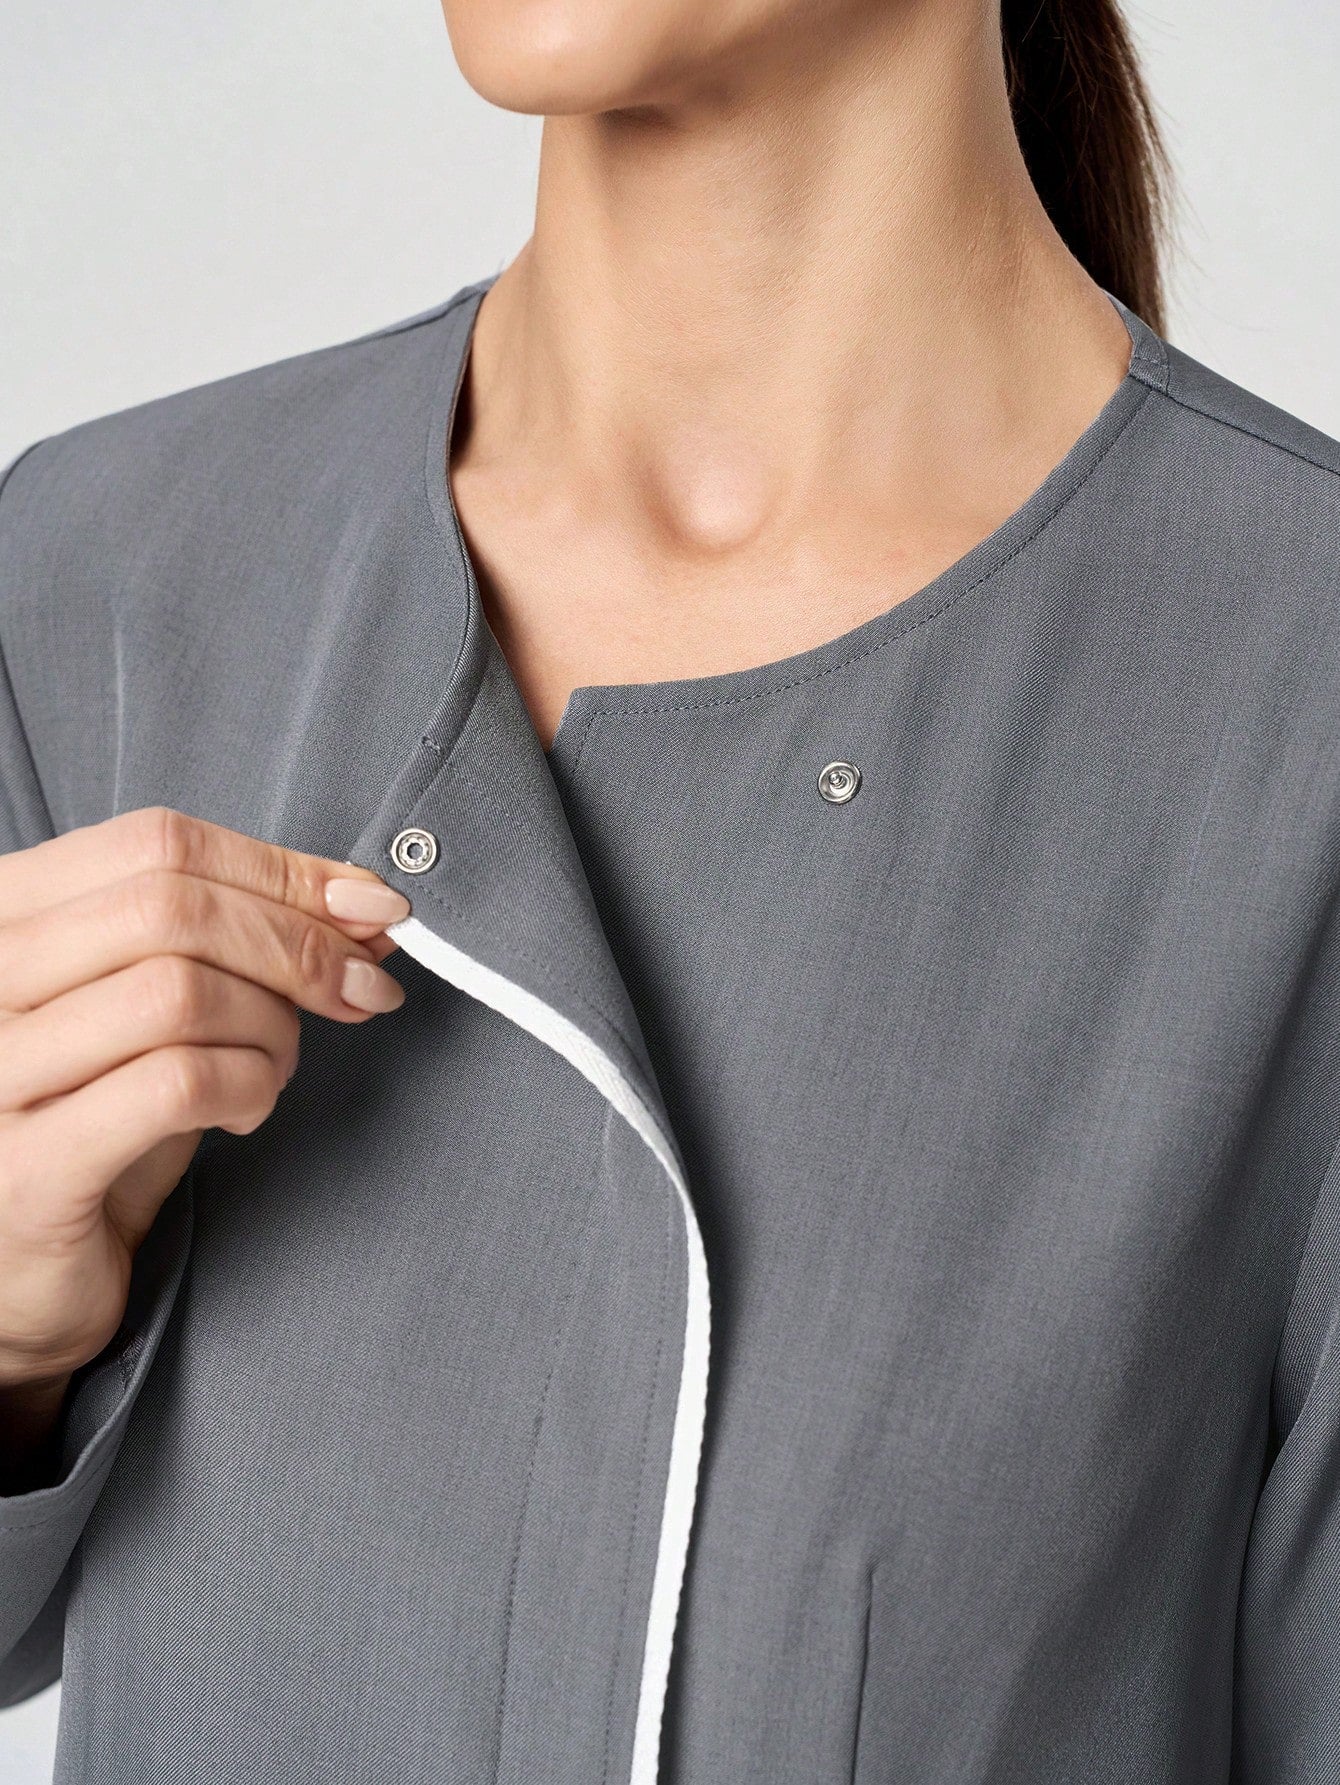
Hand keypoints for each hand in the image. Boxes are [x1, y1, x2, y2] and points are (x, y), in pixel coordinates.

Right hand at [0, 807, 411, 1407]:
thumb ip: (239, 946)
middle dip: (298, 945)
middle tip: (361, 990)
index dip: (281, 870)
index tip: (367, 909)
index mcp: (4, 913)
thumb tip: (362, 908)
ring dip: (270, 1028)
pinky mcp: (29, 1166)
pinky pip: (178, 1085)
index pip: (156, 844)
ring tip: (273, 1066)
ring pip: (180, 993)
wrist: (15, 1271)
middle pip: (173, 908)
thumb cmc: (91, 1119)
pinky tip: (244, 1111)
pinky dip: (247, 1087)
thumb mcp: (156, 1008)